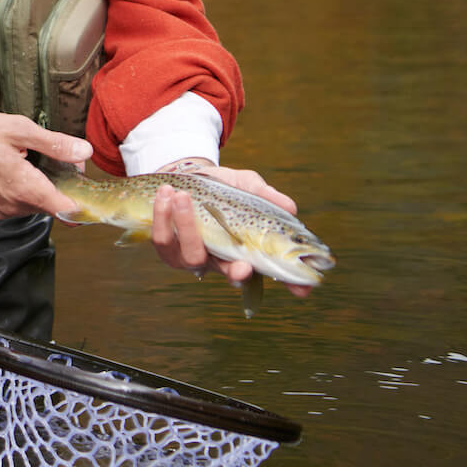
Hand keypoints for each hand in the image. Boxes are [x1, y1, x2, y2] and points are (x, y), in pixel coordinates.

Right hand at [0, 101, 89, 220]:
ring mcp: (0, 211)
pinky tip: (11, 170)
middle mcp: (13, 206)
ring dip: (39, 188)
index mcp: (24, 187)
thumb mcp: (18, 129)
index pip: (66, 210)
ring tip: (28, 160)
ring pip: (34, 205)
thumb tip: (84, 153)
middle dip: (60, 185)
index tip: (93, 195)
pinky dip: (21, 191)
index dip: (84, 205)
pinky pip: (16, 205)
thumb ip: (54, 144)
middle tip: (56, 156)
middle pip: (51, 204)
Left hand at [149, 158, 310, 298]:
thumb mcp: (248, 186)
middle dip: (237, 274)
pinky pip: (163, 240)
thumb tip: (291, 208)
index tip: (303, 290)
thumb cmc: (224, 186)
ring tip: (181, 196)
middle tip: (243, 266)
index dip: (289, 283)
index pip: (272, 270)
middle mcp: (221, 260)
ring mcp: (194, 256)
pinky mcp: (168, 248)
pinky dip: (163, 217)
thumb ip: (266, 196)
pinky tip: (166, 195)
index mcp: (245, 250)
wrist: (189, 177)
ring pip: (192, 255)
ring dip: (186, 226)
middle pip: (232, 275)